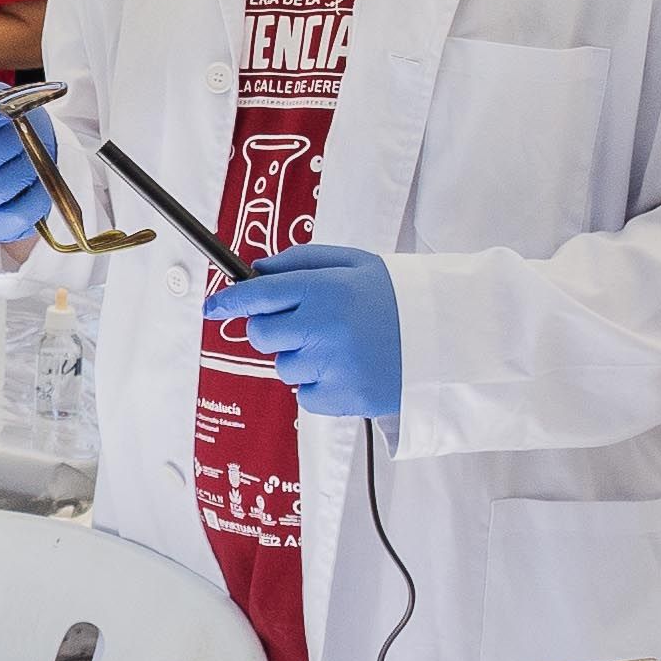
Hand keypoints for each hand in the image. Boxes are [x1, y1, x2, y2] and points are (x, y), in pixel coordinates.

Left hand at [203, 240, 403, 419]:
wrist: (448, 336)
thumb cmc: (397, 296)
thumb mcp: (354, 263)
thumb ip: (300, 262)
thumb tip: (256, 271)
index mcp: (324, 289)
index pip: (256, 295)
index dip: (227, 301)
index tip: (212, 306)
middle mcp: (322, 327)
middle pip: (260, 335)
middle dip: (272, 330)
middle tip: (303, 324)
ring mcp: (332, 366)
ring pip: (282, 367)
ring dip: (300, 358)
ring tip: (339, 346)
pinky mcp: (342, 398)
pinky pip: (304, 396)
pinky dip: (318, 385)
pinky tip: (347, 368)